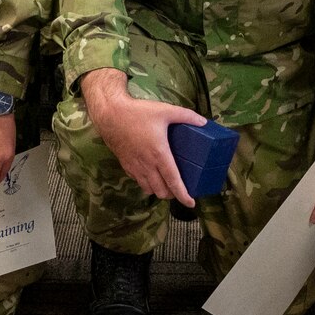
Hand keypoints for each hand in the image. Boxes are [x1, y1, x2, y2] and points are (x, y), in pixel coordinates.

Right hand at [80, 68, 207, 205]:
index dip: (183, 195)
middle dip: (172, 194)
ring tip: (166, 184)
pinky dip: (146, 183)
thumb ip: (186, 116)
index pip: (173, 182)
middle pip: (161, 191)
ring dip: (158, 190)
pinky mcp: (126, 165)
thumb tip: (204, 122)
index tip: (191, 203)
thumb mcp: (165, 111)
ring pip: (148, 189)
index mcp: (159, 155)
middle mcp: (147, 165)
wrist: (110, 114)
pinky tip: (150, 175)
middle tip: (180, 188)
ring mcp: (135, 167)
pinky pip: (138, 181)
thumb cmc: (138, 113)